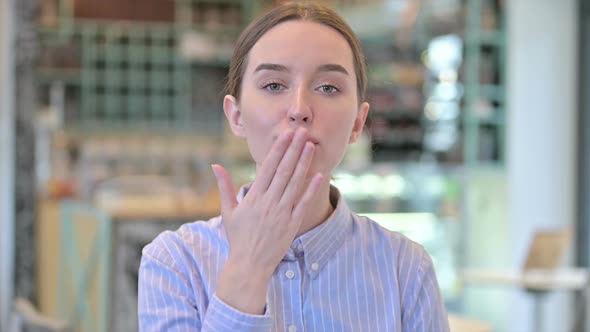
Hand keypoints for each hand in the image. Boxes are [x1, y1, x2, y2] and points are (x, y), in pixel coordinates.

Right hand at [212, 128, 323, 313]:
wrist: (249, 265)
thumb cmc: (238, 237)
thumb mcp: (228, 211)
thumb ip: (224, 187)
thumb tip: (215, 166)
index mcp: (253, 197)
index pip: (268, 167)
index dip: (278, 149)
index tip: (285, 135)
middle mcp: (268, 202)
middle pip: (284, 171)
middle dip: (293, 149)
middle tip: (302, 132)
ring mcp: (281, 213)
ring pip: (295, 183)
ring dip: (304, 163)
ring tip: (310, 146)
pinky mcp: (292, 224)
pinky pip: (303, 203)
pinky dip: (311, 189)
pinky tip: (319, 176)